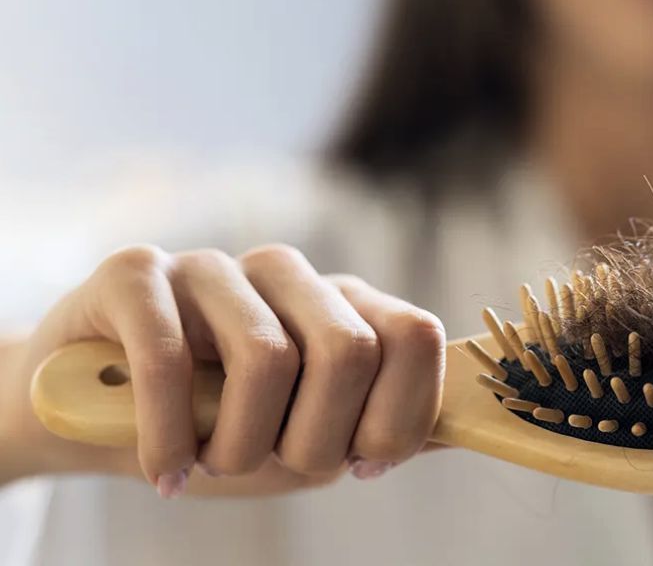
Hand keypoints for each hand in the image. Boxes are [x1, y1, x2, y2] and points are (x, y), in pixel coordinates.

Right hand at [2, 244, 444, 496]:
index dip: (399, 416)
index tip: (358, 463)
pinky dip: (169, 439)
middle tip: (270, 466)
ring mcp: (214, 265)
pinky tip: (165, 471)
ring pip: (268, 357)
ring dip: (238, 446)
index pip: (416, 337)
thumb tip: (473, 426)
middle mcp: (288, 273)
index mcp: (343, 305)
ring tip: (209, 465)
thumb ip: (385, 425)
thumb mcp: (311, 436)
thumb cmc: (216, 427)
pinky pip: (171, 359)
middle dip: (315, 440)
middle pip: (352, 350)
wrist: (95, 418)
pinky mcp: (137, 272)